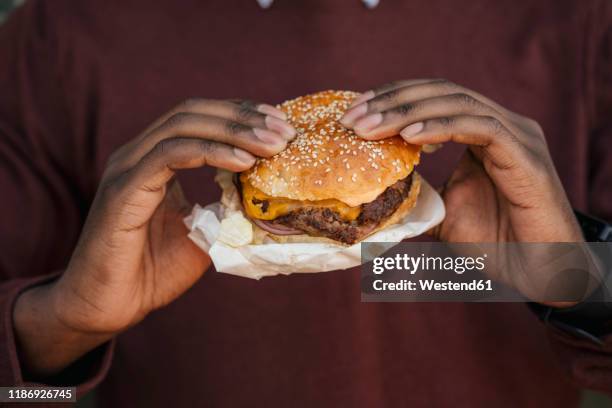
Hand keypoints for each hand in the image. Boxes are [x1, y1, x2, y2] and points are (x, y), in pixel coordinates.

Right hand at [14, 99, 294, 375]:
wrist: (108, 308)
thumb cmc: (152, 272)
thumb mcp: (203, 234)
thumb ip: (226, 209)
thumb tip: (263, 197)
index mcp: (154, 160)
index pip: (199, 118)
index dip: (240, 115)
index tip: (280, 125)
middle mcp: (138, 155)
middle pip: (192, 112)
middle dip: (243, 117)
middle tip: (284, 131)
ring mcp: (128, 169)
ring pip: (182, 126)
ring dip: (233, 131)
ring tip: (272, 145)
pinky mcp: (124, 190)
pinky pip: (169, 155)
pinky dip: (210, 152)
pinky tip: (243, 163)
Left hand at [341, 79, 588, 303]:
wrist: (537, 273)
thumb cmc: (495, 245)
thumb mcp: (443, 217)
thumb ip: (418, 200)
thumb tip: (377, 201)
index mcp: (481, 131)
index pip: (432, 98)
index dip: (390, 99)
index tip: (353, 114)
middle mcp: (499, 125)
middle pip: (441, 92)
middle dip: (392, 101)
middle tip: (353, 119)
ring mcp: (516, 134)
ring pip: (458, 102)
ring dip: (408, 112)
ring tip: (371, 128)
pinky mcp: (525, 153)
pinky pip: (481, 126)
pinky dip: (443, 127)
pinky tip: (410, 137)